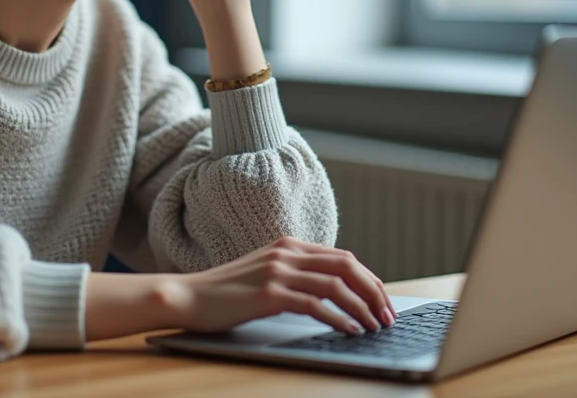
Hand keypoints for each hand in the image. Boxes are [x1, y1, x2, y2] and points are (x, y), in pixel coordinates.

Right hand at [161, 237, 396, 334]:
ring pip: (336, 284)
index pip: (344, 257)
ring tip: (374, 326)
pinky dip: (338, 318)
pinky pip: (315, 303)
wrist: (188, 296)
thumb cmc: (225, 292)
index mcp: (289, 246)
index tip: (383, 302)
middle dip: (374, 291)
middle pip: (347, 265)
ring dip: (362, 307)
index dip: (369, 280)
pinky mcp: (269, 294)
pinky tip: (349, 330)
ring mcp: (277, 271)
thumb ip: (295, 276)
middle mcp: (286, 253)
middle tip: (387, 316)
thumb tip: (333, 295)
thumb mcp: (265, 275)